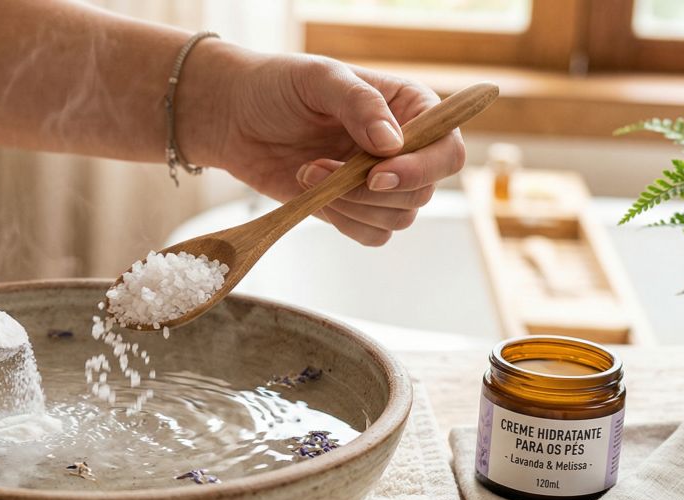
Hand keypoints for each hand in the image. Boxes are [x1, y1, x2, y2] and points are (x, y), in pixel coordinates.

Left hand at [199, 50, 465, 245]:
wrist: (236, 117)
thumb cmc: (280, 86)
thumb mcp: (320, 79)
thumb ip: (360, 104)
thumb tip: (393, 144)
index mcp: (412, 109)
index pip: (447, 151)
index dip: (420, 170)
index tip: (375, 175)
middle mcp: (405, 150)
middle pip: (422, 192)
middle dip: (369, 191)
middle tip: (319, 167)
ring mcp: (379, 182)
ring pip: (398, 218)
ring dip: (350, 206)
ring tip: (308, 172)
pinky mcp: (352, 208)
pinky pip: (372, 235)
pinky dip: (344, 223)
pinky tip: (312, 195)